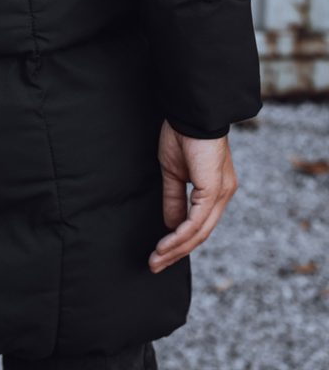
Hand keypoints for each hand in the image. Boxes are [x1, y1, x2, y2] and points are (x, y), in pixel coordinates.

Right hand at [148, 119, 237, 272]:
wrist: (191, 112)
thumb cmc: (181, 134)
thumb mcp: (173, 171)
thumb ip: (174, 198)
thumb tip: (170, 225)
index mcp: (215, 189)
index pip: (199, 223)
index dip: (180, 240)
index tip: (160, 253)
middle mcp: (223, 194)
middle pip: (201, 234)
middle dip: (177, 252)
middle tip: (155, 265)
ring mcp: (221, 193)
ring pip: (200, 232)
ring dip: (176, 249)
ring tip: (156, 260)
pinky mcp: (214, 190)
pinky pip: (197, 221)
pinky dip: (180, 235)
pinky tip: (166, 244)